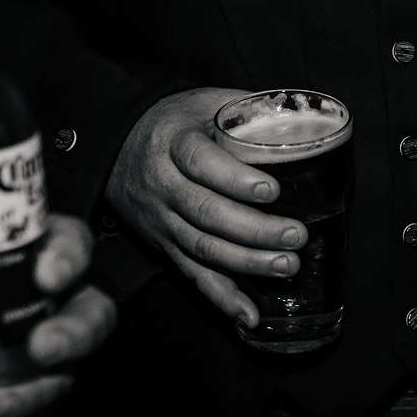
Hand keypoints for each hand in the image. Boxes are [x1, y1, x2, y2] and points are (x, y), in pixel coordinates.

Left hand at [0, 216, 115, 416]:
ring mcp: (47, 349)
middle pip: (93, 311)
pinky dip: (14, 411)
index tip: (46, 276)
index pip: (71, 243)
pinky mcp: (30, 390)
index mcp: (32, 251)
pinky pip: (38, 404)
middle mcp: (52, 300)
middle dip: (76, 331)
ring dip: (42, 386)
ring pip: (72, 367)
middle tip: (43, 347)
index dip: (69, 256)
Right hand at [103, 87, 302, 327]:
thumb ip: (246, 109)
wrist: (116, 149)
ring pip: (202, 248)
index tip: (272, 190)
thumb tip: (300, 117)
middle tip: (295, 235)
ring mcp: (161, 221)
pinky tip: (250, 315)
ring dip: (247, 263)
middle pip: (205, 212)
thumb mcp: (204, 101)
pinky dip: (222, 299)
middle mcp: (163, 185)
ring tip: (287, 265)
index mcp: (173, 142)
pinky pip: (193, 276)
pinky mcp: (164, 247)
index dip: (235, 179)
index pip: (200, 162)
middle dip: (254, 229)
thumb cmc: (175, 123)